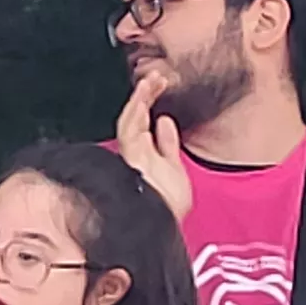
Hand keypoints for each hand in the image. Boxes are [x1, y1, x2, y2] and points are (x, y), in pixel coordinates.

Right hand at [114, 70, 193, 220]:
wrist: (164, 228)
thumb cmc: (167, 208)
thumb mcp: (175, 170)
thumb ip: (168, 146)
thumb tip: (165, 122)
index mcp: (142, 156)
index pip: (140, 123)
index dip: (148, 101)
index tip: (159, 84)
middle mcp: (134, 154)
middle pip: (135, 117)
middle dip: (145, 95)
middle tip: (156, 75)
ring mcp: (131, 156)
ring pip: (131, 119)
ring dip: (141, 97)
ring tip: (152, 79)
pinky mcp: (132, 159)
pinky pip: (130, 130)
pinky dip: (137, 112)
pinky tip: (146, 97)